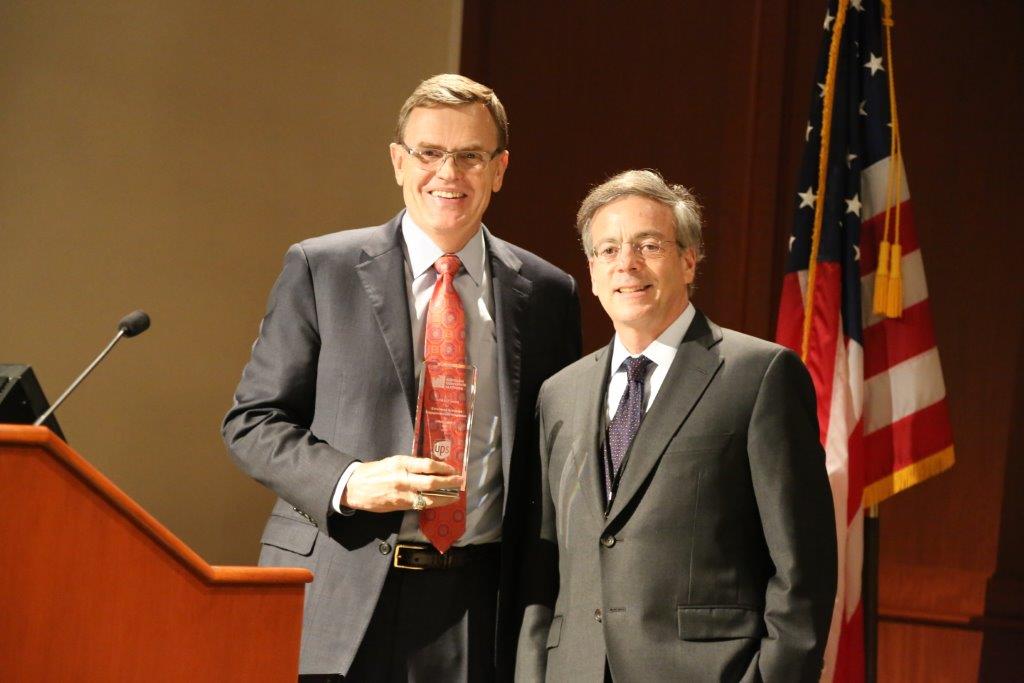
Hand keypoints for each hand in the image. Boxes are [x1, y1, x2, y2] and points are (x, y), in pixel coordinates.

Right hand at [340, 455, 463, 512]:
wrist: (354, 487)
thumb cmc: (374, 471)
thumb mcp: (392, 461)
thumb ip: (410, 465)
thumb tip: (431, 468)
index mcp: (401, 463)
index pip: (428, 465)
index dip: (444, 468)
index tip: (453, 469)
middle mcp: (403, 478)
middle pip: (432, 482)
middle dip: (449, 482)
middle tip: (459, 482)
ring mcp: (402, 494)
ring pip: (429, 497)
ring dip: (445, 496)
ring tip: (455, 495)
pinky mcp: (400, 505)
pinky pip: (420, 504)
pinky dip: (432, 503)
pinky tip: (440, 502)